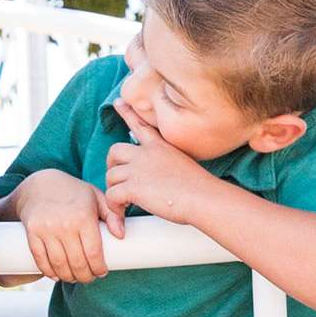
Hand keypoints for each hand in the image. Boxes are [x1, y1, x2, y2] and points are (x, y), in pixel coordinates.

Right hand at [13, 170, 119, 282]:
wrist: (40, 185)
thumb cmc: (73, 193)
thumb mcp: (96, 197)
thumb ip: (113, 214)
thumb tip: (121, 235)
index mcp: (83, 216)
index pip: (93, 253)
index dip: (98, 268)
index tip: (101, 272)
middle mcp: (65, 224)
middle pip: (77, 262)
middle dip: (85, 276)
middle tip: (89, 278)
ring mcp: (46, 229)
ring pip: (59, 264)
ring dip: (68, 277)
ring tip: (75, 278)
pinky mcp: (32, 232)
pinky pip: (40, 259)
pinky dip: (48, 272)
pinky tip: (56, 276)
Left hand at [102, 106, 222, 226]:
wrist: (204, 198)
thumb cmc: (201, 188)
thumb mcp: (185, 165)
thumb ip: (169, 165)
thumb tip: (164, 178)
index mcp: (160, 146)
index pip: (140, 124)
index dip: (127, 113)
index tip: (118, 102)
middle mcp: (146, 153)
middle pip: (114, 151)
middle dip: (111, 165)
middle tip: (117, 180)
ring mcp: (138, 169)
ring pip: (111, 176)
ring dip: (114, 190)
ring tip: (125, 203)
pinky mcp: (133, 187)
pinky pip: (111, 195)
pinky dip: (114, 208)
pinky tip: (123, 214)